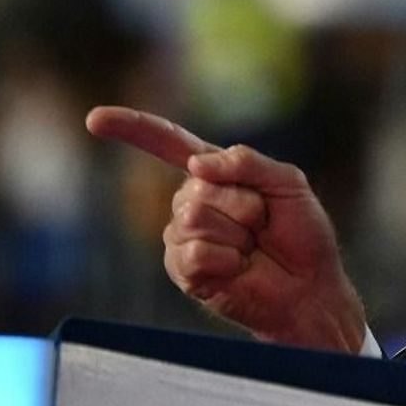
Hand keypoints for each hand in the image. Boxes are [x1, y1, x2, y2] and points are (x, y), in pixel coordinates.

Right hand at [86, 106, 366, 352]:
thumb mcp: (288, 183)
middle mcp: (191, 201)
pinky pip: (194, 251)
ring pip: (195, 216)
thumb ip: (248, 162)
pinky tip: (239, 267)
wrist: (310, 285)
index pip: (169, 143)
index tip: (94, 119)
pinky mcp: (183, 269)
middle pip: (197, 186)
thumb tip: (196, 165)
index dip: (133, 128)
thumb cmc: (302, 234)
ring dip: (238, 232)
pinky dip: (228, 259)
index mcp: (214, 174)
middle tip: (263, 224)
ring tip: (252, 247)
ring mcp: (183, 236)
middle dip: (244, 203)